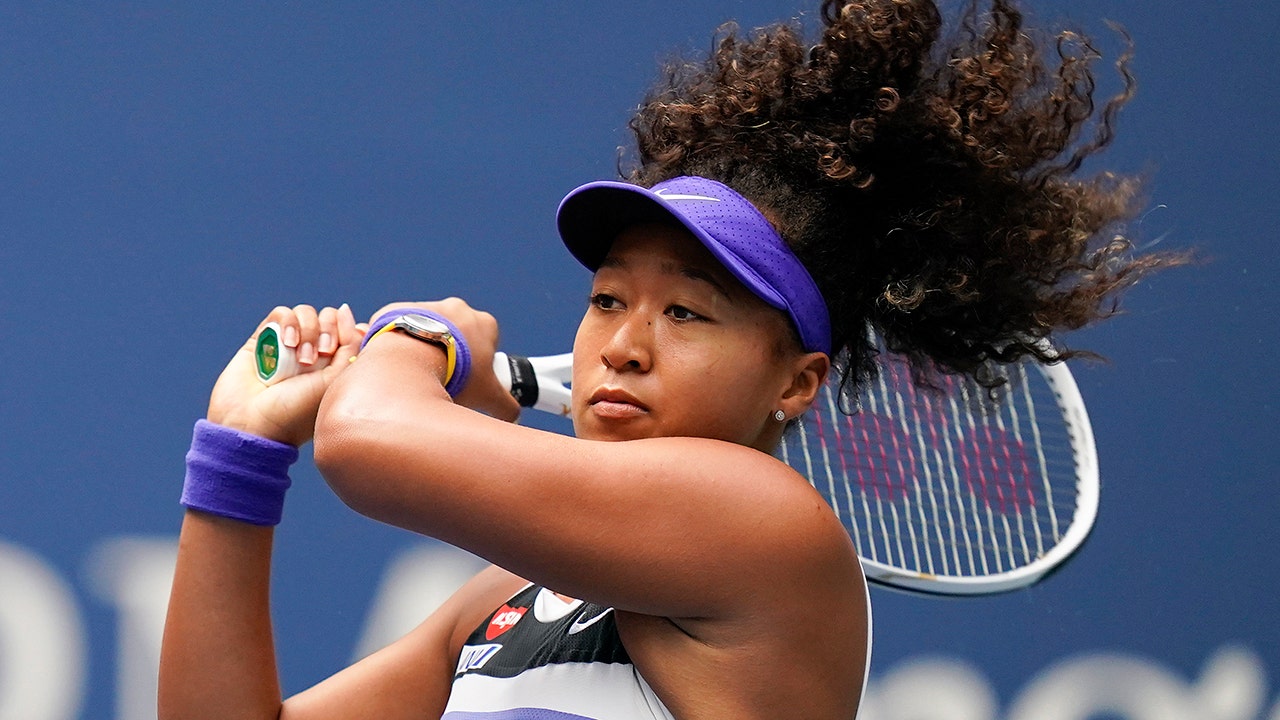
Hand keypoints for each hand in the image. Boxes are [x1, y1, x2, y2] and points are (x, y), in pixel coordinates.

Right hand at [207, 303, 365, 445]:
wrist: (252, 425)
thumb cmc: (297, 413)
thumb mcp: (335, 382)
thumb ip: (351, 345)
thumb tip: (345, 310)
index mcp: (334, 364)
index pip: (349, 329)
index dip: (348, 330)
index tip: (339, 350)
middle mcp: (312, 352)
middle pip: (329, 317)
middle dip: (327, 331)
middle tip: (318, 356)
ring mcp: (287, 344)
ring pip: (306, 313)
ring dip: (308, 330)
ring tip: (300, 358)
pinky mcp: (263, 337)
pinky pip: (282, 313)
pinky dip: (288, 323)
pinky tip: (286, 343)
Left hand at [368, 298, 521, 422]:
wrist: (411, 360)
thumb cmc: (455, 373)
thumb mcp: (488, 395)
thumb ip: (506, 406)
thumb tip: (513, 417)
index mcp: (484, 323)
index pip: (488, 343)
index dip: (479, 364)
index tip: (469, 380)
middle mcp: (457, 308)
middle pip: (457, 335)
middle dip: (452, 354)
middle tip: (444, 379)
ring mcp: (427, 306)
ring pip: (428, 331)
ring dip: (425, 349)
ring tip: (419, 375)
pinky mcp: (399, 309)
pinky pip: (401, 328)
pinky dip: (401, 344)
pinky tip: (400, 364)